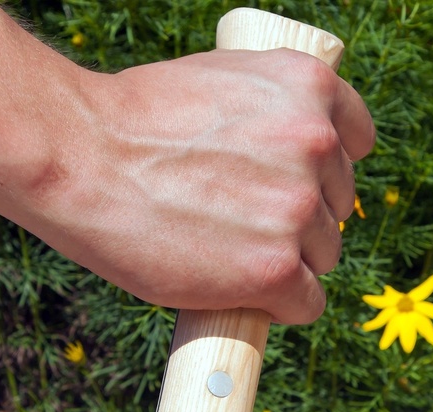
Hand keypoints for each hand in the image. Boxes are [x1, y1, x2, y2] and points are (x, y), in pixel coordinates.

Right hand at [31, 48, 374, 323]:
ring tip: (223, 254)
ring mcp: (299, 209)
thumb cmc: (129, 123)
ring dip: (283, 264)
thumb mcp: (219, 85)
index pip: (355, 142)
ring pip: (321, 258)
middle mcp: (317, 142)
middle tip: (235, 224)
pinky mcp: (274, 270)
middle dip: (295, 221)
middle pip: (336, 207)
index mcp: (309, 84)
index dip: (322, 171)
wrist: (77, 157)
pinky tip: (242, 294)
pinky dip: (278, 307)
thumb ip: (269, 114)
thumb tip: (292, 161)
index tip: (292, 187)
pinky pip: (307, 304)